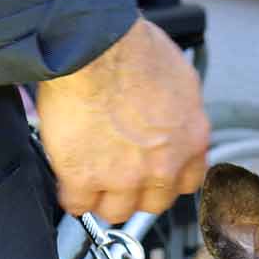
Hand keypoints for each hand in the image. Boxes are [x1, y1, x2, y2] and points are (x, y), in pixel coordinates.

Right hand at [35, 17, 211, 222]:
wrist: (94, 46)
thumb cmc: (133, 49)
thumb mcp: (180, 79)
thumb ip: (181, 111)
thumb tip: (173, 116)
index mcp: (190, 141)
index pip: (186, 183)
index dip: (165, 178)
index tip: (152, 173)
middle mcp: (163, 166)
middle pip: (153, 203)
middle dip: (136, 192)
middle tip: (119, 176)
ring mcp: (124, 177)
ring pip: (117, 211)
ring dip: (104, 199)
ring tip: (92, 183)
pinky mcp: (85, 177)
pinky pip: (78, 205)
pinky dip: (72, 197)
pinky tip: (68, 183)